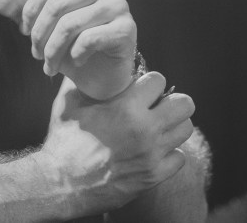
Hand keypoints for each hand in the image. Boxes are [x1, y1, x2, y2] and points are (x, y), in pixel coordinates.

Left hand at [0, 0, 136, 100]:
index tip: (24, 31)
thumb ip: (21, 9)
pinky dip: (75, 55)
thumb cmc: (72, 45)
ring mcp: (120, 5)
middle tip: (35, 55)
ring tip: (49, 66)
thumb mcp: (43, 26)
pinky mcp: (127, 29)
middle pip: (58, 5)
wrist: (101, 76)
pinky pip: (89, 39)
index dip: (30, 9)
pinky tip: (76, 62)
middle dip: (39, 35)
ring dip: (53, 51)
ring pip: (71, 24)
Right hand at [38, 73, 195, 216]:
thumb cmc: (64, 141)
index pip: (159, 80)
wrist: (60, 185)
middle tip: (158, 107)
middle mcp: (144, 129)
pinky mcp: (153, 176)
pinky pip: (180, 158)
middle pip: (185, 104)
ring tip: (158, 128)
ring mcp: (151, 154)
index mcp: (125, 107)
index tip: (141, 90)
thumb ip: (84, 80)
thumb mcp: (69, 104)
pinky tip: (154, 151)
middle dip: (172, 102)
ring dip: (173, 126)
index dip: (149, 83)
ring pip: (186, 129)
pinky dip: (170, 154)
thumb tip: (90, 61)